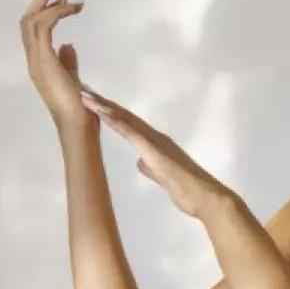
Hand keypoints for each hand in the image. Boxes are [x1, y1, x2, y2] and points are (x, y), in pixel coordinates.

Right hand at [19, 0, 86, 126]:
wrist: (77, 123)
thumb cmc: (78, 108)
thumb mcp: (72, 79)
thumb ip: (68, 62)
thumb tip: (68, 45)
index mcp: (38, 64)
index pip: (32, 30)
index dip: (43, 11)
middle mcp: (33, 60)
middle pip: (27, 21)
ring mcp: (36, 60)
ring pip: (33, 20)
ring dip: (50, 3)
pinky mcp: (45, 60)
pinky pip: (45, 27)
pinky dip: (57, 13)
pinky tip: (73, 8)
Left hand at [78, 86, 231, 221]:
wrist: (205, 197)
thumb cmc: (188, 190)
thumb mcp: (164, 178)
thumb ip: (152, 167)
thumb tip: (140, 162)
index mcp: (156, 144)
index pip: (129, 125)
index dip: (111, 113)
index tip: (94, 104)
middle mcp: (155, 137)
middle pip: (124, 117)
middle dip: (103, 104)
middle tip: (84, 91)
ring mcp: (154, 141)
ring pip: (124, 119)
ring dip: (104, 107)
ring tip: (85, 96)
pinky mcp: (153, 150)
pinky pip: (130, 132)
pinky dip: (115, 121)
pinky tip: (101, 112)